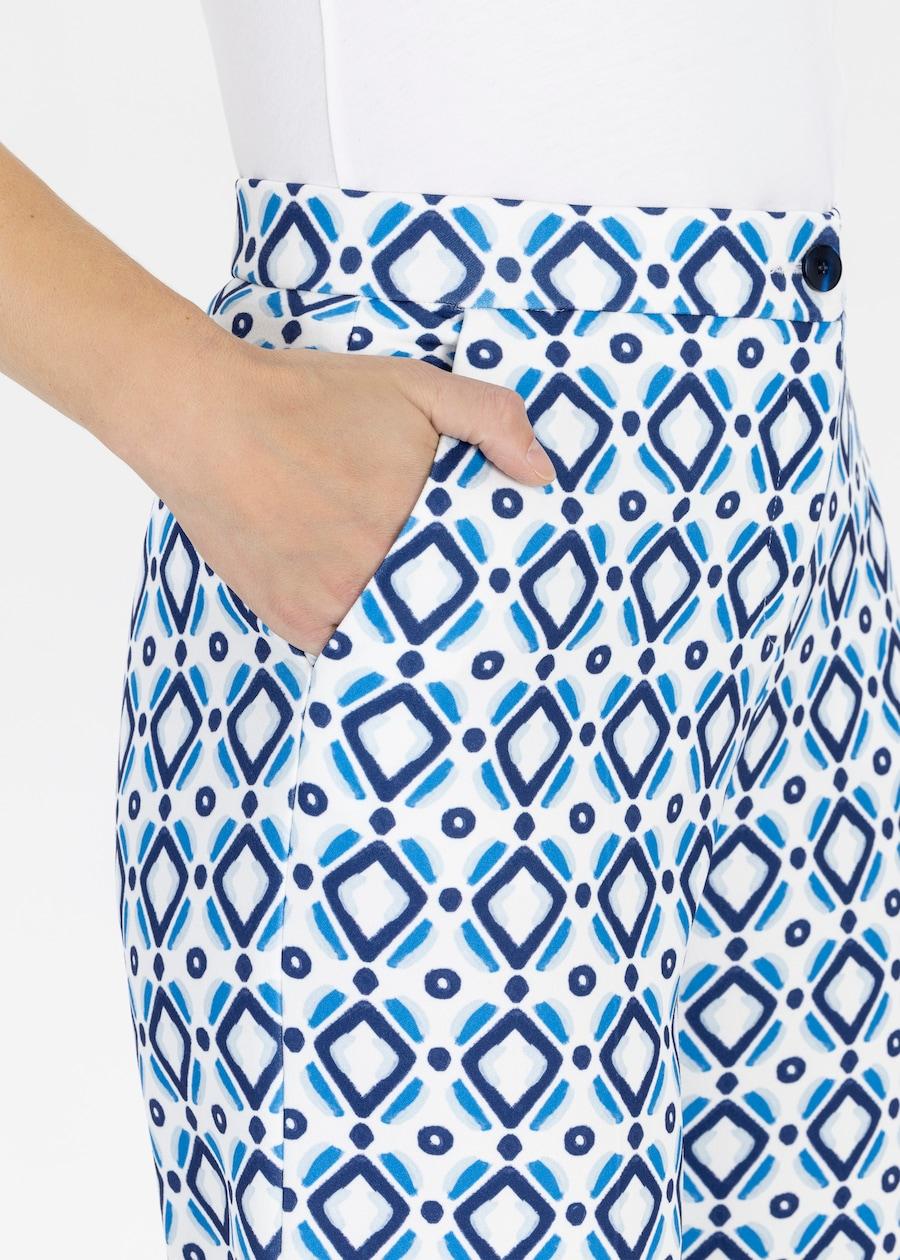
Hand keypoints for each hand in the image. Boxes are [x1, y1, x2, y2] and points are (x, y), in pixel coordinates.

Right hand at [147, 336, 555, 654]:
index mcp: (418, 525)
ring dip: (407, 628)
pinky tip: (367, 613)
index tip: (503, 584)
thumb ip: (490, 418)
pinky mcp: (292, 621)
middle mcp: (377, 575)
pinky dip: (357, 633)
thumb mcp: (414, 385)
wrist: (204, 417)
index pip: (481, 576)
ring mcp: (331, 605)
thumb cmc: (310, 397)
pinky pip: (343, 647)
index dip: (492, 579)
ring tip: (428, 619)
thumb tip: (542, 475)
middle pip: (437, 613)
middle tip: (474, 610)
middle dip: (453, 609)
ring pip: (392, 636)